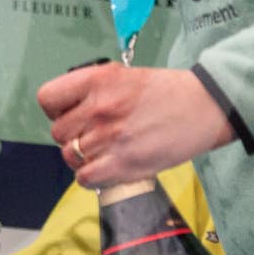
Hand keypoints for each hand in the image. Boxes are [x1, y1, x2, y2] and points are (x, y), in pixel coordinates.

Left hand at [37, 66, 232, 187]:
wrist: (206, 106)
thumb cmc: (167, 91)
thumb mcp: (124, 76)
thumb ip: (94, 91)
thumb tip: (69, 110)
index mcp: (97, 80)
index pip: (48, 99)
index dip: (56, 109)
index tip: (70, 113)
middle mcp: (99, 107)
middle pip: (58, 133)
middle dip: (72, 136)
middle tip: (94, 135)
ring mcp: (110, 137)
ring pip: (71, 157)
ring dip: (83, 158)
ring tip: (104, 152)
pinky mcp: (124, 163)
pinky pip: (85, 178)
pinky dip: (91, 177)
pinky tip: (106, 168)